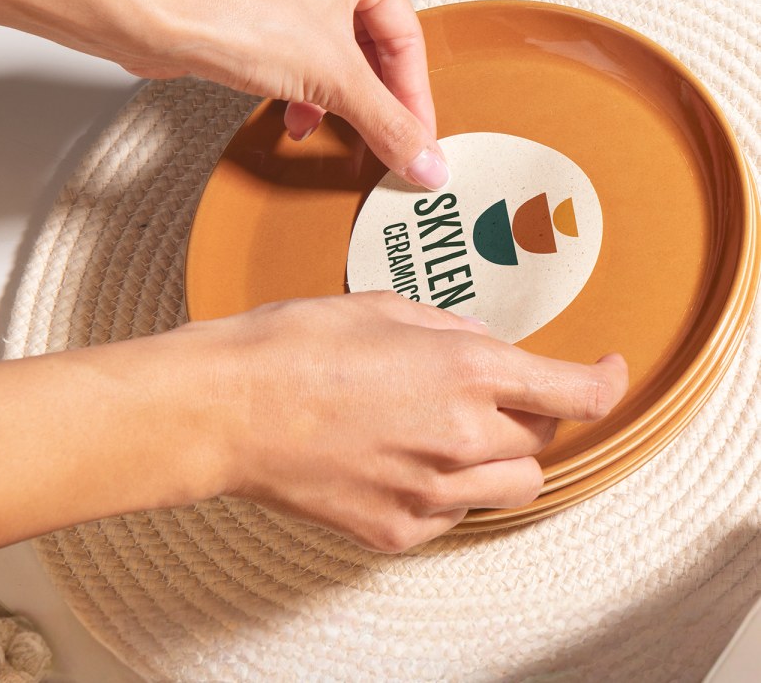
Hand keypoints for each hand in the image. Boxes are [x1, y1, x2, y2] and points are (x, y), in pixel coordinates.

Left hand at [123, 0, 449, 189]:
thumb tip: (425, 160)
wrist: (154, 16)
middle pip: (367, 41)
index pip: (405, 37)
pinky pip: (294, 41)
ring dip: (331, 93)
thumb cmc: (231, 14)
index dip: (413, 97)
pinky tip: (292, 110)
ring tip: (322, 125)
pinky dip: (299, 79)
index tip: (418, 138)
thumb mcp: (331, 80)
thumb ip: (386, 123)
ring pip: (329, 44)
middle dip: (368, 96)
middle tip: (380, 137)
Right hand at [173, 291, 627, 551]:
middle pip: (542, 439)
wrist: (229, 409)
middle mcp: (461, 438)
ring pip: (513, 487)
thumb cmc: (293, 346)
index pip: (572, 392)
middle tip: (493, 392)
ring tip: (453, 431)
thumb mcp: (382, 307)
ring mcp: (431, 492)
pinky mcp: (398, 529)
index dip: (603, 381)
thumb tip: (480, 345)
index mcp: (464, 370)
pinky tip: (406, 457)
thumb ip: (449, 330)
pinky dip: (449, 487)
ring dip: (501, 456)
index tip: (607, 372)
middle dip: (531, 412)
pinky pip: (453, 512)